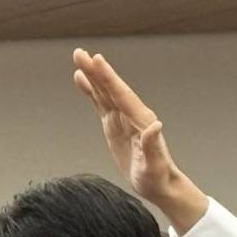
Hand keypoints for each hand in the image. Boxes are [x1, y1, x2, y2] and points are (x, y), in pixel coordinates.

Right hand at [72, 48, 207, 231]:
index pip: (121, 94)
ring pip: (104, 91)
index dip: (109, 78)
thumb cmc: (157, 177)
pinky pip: (100, 103)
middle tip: (79, 53)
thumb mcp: (155, 165)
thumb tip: (155, 125)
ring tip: (78, 58)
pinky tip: (81, 80)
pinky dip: (90, 90)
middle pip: (110, 87)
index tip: (97, 60)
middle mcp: (131, 114)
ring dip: (91, 75)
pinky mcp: (114, 125)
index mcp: (140, 120)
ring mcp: (122, 118)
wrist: (158, 183)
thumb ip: (154, 146)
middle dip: (95, 70)